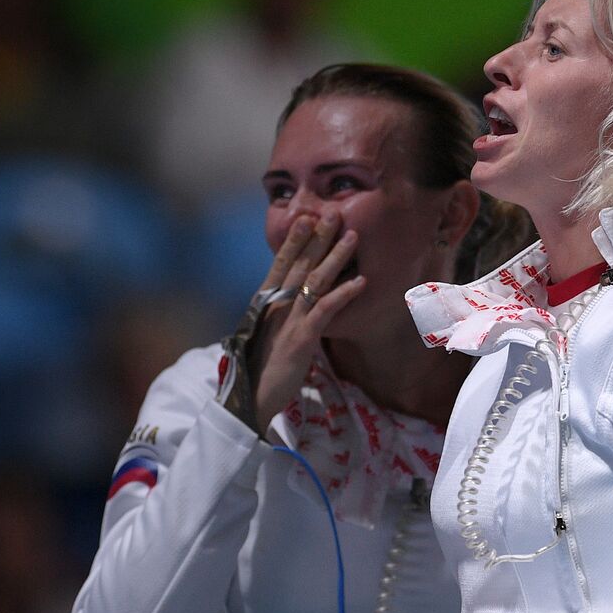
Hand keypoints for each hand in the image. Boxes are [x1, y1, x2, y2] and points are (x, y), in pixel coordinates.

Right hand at [246, 211, 365, 429]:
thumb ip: (280, 314)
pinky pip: (325, 309)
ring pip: (314, 280)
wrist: (251, 399)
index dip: (294, 240)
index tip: (306, 217)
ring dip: (335, 256)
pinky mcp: (302, 338)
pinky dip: (344, 293)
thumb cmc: (262, 368)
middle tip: (334, 213)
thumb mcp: (270, 334)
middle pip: (299, 264)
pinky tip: (361, 281)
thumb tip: (294, 299)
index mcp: (266, 302)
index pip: (280, 263)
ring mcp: (288, 320)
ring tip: (353, 237)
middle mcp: (276, 305)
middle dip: (317, 237)